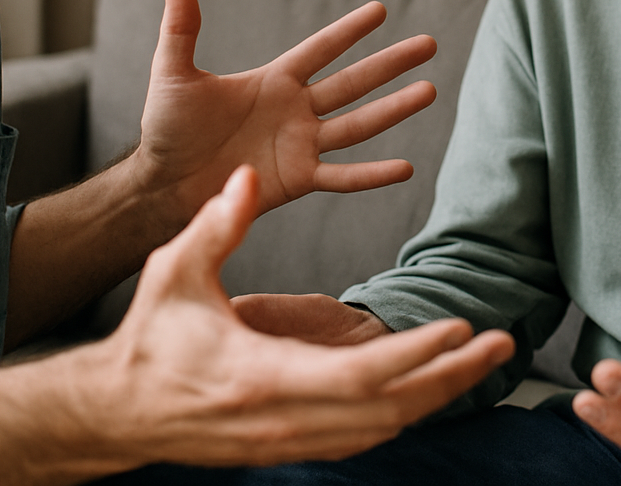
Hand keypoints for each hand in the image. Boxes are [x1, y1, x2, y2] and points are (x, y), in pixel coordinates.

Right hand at [88, 166, 515, 468]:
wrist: (118, 412)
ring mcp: (291, 440)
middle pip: (390, 410)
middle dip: (450, 377)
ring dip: (437, 395)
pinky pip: (362, 436)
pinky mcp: (291, 445)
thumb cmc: (150, 339)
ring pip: (383, 428)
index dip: (415, 356)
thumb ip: (217, 225)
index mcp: (263, 378)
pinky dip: (404, 412)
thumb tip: (247, 176)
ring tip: (482, 360)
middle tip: (501, 342)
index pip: (361, 377)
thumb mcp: (176, 273)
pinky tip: (433, 388)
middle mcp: (286, 419)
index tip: (458, 328)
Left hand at [137, 0, 438, 219]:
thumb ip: (181, 30)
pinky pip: (342, 176)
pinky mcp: (298, 180)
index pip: (320, 50)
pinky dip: (373, 174)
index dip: (349, 30)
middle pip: (353, 82)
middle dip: (390, 63)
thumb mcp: (173, 74)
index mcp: (274, 80)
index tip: (380, 9)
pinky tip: (406, 167)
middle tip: (428, 44)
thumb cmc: (167, 129)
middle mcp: (296, 110)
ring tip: (430, 91)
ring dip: (394, 109)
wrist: (162, 185)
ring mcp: (301, 145)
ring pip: (358, 123)